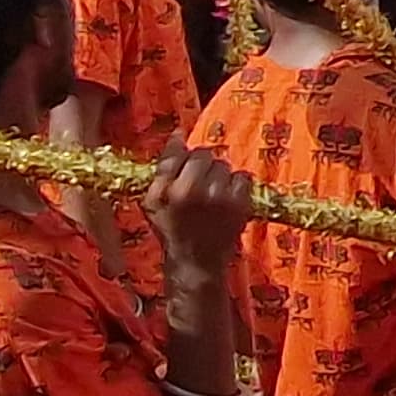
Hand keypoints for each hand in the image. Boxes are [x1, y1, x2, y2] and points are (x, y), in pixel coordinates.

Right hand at [143, 146, 250, 286]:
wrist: (196, 262)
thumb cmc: (172, 230)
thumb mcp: (153, 203)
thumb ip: (162, 167)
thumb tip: (178, 134)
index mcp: (169, 190)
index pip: (178, 153)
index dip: (182, 153)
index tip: (184, 155)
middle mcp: (194, 190)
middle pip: (203, 155)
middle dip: (201, 165)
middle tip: (199, 182)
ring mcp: (220, 197)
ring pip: (223, 165)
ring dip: (219, 175)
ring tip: (212, 193)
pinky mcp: (240, 204)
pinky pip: (243, 176)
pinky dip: (237, 184)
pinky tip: (227, 198)